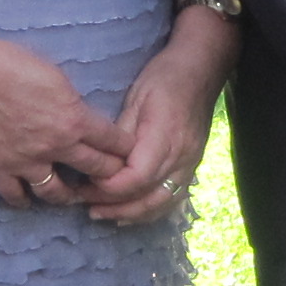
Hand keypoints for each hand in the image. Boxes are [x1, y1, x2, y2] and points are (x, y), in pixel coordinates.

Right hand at [0, 37, 131, 210]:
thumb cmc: (12, 63)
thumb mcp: (56, 76)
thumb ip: (73, 103)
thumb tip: (81, 115)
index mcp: (75, 120)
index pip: (114, 142)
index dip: (126, 148)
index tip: (129, 151)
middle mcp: (56, 146)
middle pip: (96, 171)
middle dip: (110, 175)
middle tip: (112, 177)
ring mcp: (26, 162)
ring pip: (56, 193)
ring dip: (69, 195)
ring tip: (73, 195)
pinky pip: (15, 195)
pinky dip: (23, 200)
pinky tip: (28, 199)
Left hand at [83, 29, 226, 224]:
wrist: (200, 71)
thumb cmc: (164, 78)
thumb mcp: (134, 98)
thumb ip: (120, 135)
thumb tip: (100, 163)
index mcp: (165, 137)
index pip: (137, 177)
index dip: (110, 187)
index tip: (87, 180)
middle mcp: (182, 157)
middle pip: (148, 196)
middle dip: (115, 205)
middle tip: (85, 203)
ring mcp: (190, 164)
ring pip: (161, 203)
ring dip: (130, 213)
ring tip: (101, 213)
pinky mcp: (192, 167)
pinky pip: (172, 198)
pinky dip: (149, 211)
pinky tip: (128, 214)